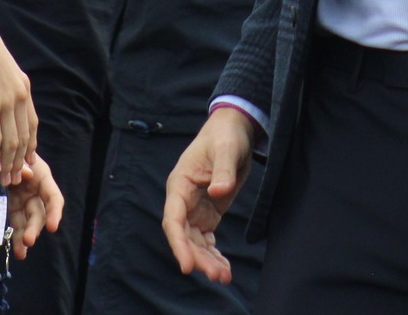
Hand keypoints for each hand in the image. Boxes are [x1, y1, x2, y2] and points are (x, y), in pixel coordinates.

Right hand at [0, 17, 36, 185]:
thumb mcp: (3, 70)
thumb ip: (7, 88)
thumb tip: (2, 103)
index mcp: (24, 88)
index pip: (31, 125)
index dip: (30, 146)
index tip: (28, 161)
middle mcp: (20, 97)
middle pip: (24, 137)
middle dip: (20, 161)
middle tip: (16, 178)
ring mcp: (7, 103)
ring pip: (12, 142)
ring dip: (8, 163)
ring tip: (5, 180)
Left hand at [4, 152, 64, 260]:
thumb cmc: (9, 149)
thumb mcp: (15, 154)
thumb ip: (21, 164)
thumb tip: (27, 174)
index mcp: (42, 177)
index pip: (53, 198)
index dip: (55, 212)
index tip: (53, 226)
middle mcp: (34, 193)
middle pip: (39, 214)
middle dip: (34, 229)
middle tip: (28, 241)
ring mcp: (22, 202)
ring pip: (26, 224)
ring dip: (23, 238)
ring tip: (20, 253)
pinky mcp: (10, 209)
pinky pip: (11, 225)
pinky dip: (6, 236)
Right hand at [162, 106, 256, 283]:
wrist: (233, 131)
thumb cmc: (225, 136)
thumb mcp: (226, 149)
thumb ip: (223, 170)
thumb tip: (219, 192)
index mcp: (180, 184)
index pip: (173, 220)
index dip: (178, 244)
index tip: (188, 265)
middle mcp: (183, 200)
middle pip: (185, 236)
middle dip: (198, 258)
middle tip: (217, 275)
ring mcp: (195, 209)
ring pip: (195, 242)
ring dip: (207, 260)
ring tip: (224, 277)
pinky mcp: (207, 213)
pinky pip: (206, 239)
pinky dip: (214, 254)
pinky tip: (224, 268)